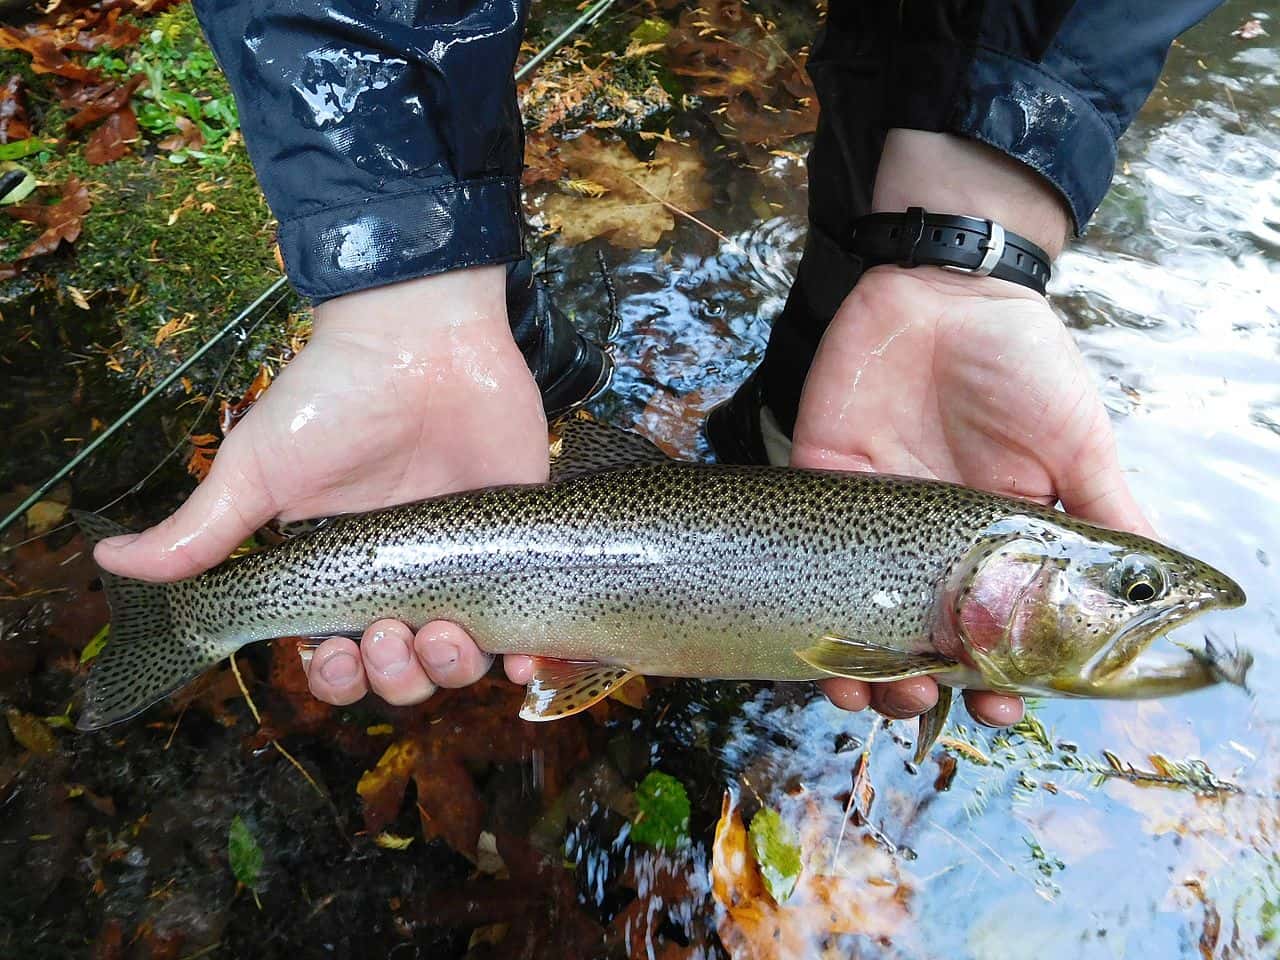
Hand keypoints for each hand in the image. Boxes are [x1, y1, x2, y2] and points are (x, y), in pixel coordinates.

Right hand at [93, 265, 548, 705]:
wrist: (420, 335)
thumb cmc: (331, 396)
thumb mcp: (258, 468)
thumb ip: (198, 529)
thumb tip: (106, 561)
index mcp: (338, 569)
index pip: (336, 654)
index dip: (336, 678)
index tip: (335, 656)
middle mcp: (401, 574)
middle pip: (401, 670)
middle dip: (396, 676)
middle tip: (395, 633)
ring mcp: (461, 558)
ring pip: (461, 657)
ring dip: (450, 670)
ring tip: (444, 635)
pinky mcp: (515, 538)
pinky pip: (529, 619)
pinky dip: (528, 657)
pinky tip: (521, 662)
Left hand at [793, 264, 1153, 723]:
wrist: (948, 286)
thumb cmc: (1023, 364)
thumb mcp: (1079, 445)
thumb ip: (1107, 516)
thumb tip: (1156, 596)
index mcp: (995, 538)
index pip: (992, 627)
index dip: (996, 675)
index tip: (997, 707)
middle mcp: (931, 539)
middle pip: (917, 634)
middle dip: (918, 683)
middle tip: (921, 701)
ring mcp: (874, 514)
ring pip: (856, 613)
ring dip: (860, 667)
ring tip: (870, 692)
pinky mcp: (822, 480)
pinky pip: (805, 556)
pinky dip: (807, 608)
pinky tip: (819, 650)